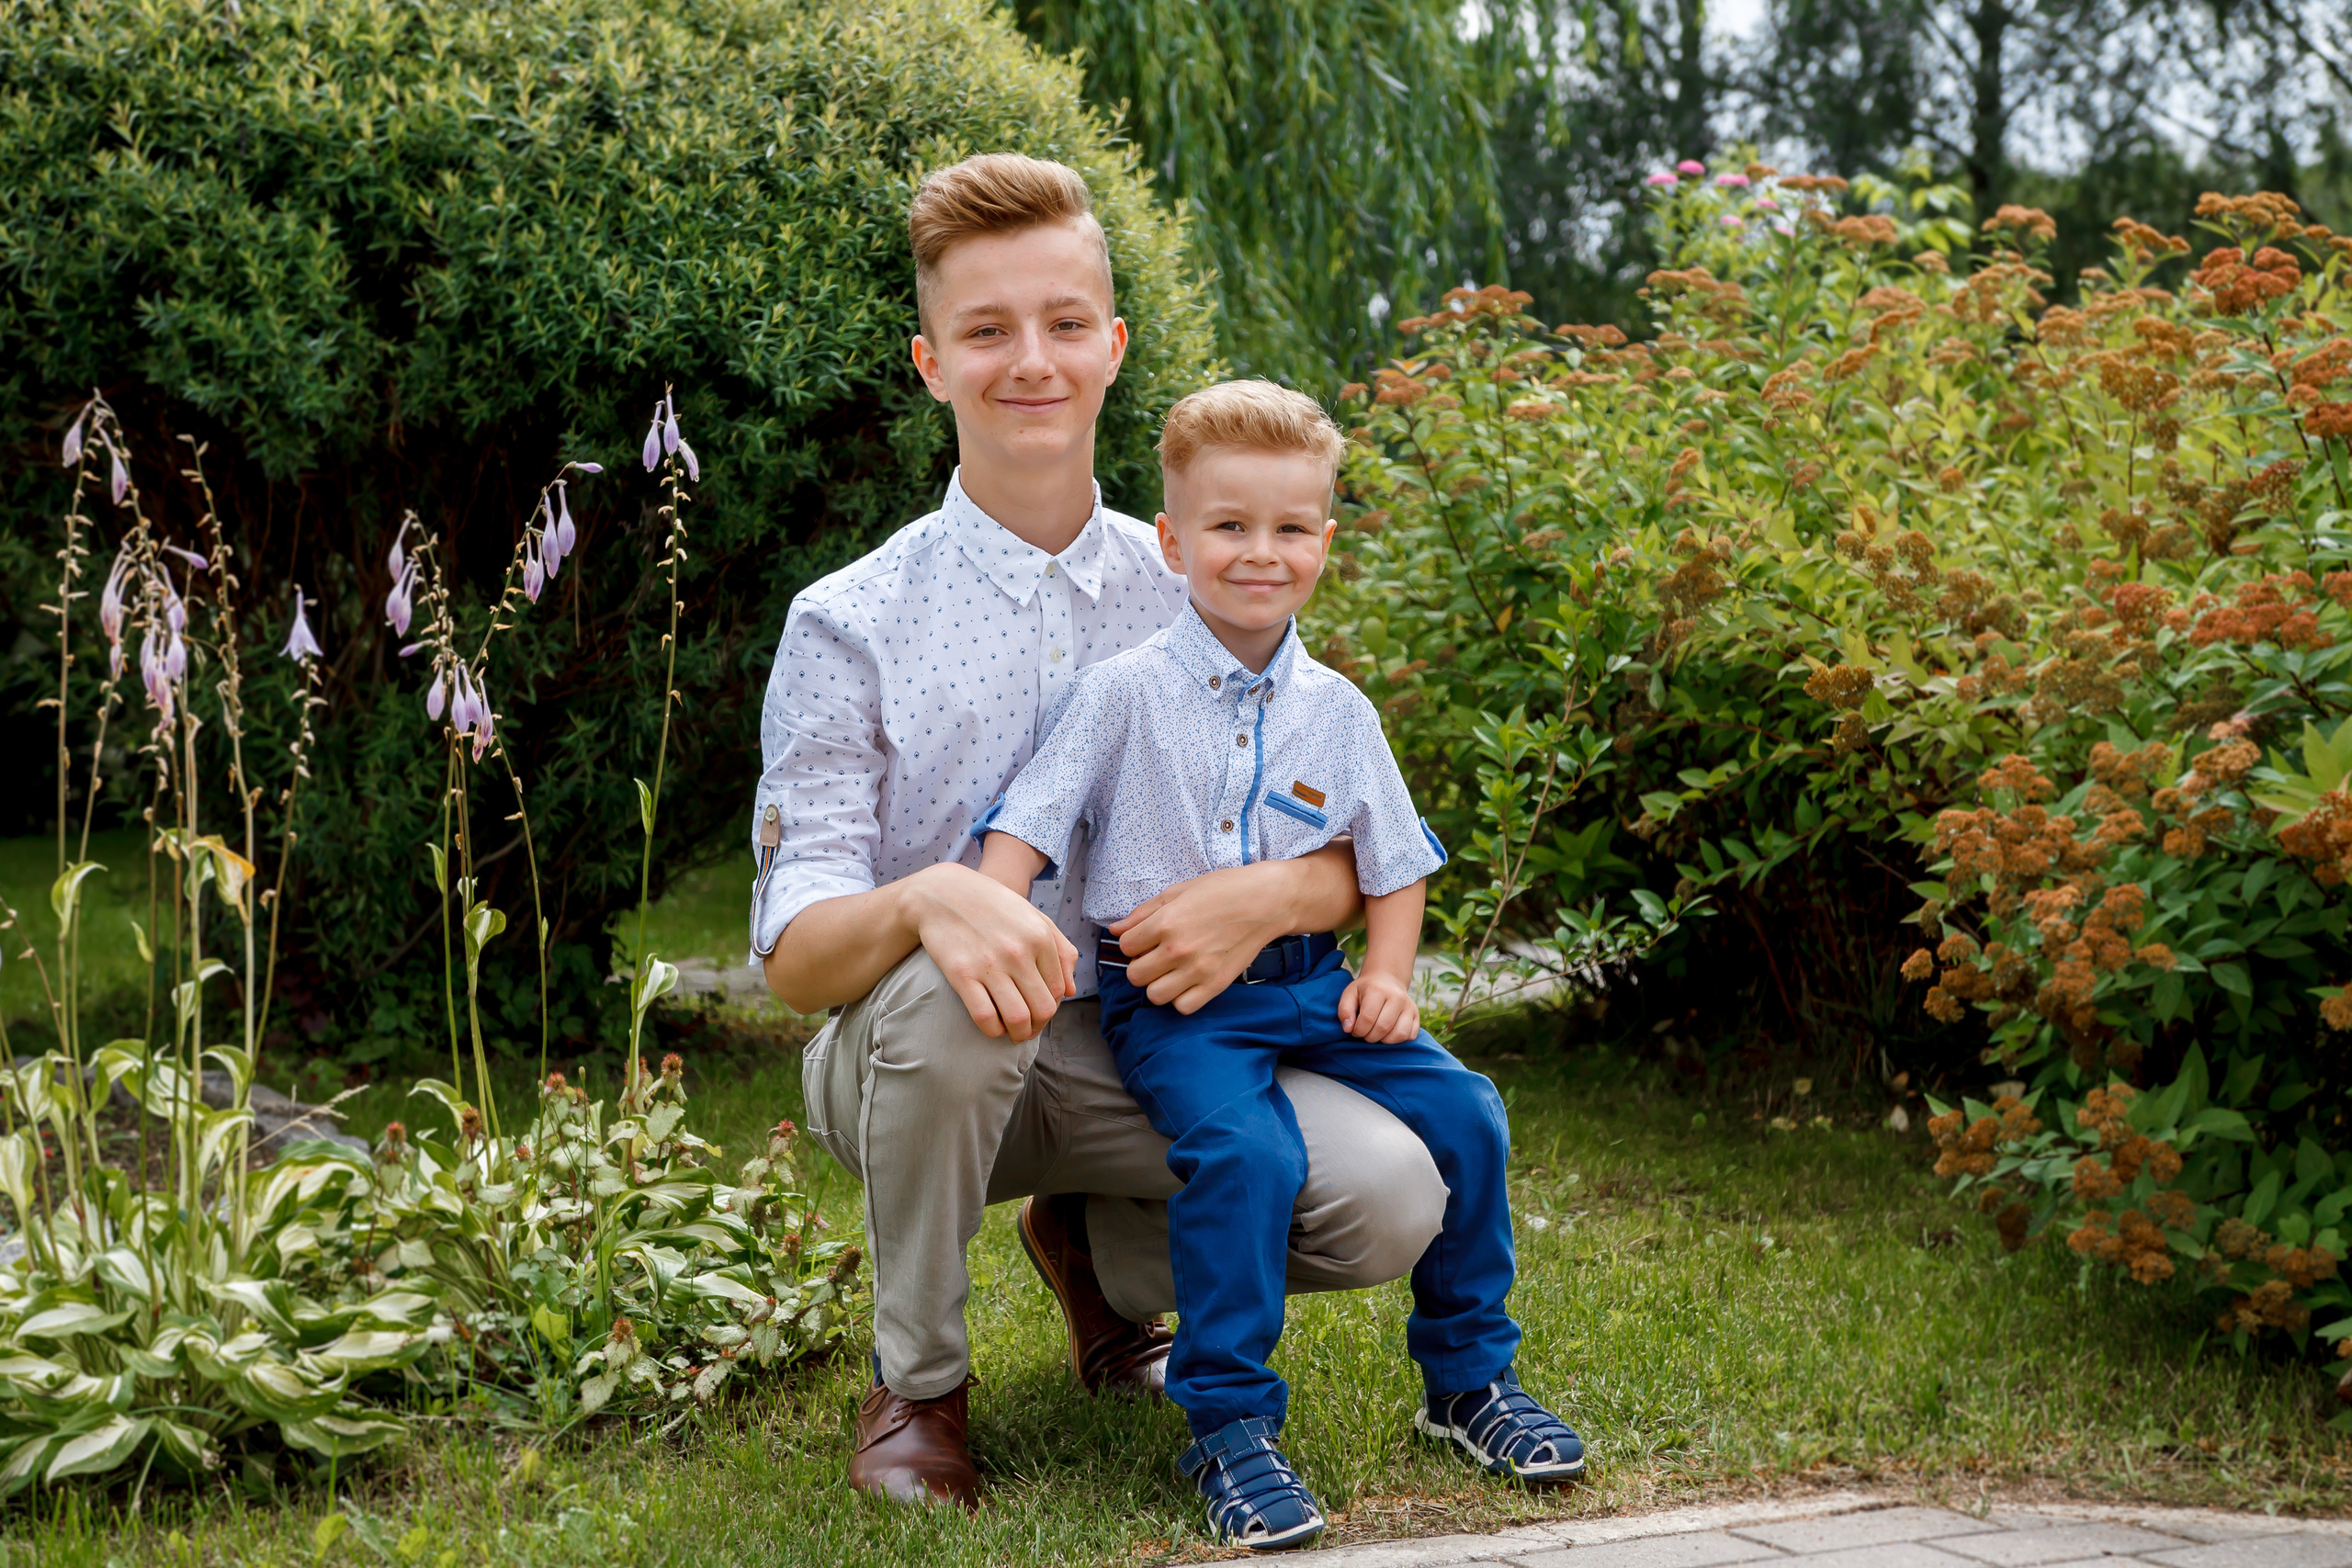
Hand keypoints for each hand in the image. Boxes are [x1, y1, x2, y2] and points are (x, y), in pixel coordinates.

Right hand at [903, 863, 1076, 1042]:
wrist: (942, 892)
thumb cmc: (991, 906)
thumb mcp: (1032, 915)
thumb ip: (1060, 949)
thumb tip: (1069, 991)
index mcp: (1039, 937)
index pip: (1057, 991)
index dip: (1050, 1008)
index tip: (1038, 1011)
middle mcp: (1018, 951)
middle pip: (1042, 1009)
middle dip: (1037, 1026)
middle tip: (1027, 1028)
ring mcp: (990, 964)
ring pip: (1017, 1018)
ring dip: (1018, 1034)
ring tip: (1012, 1033)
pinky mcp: (961, 974)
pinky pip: (985, 1017)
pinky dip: (992, 1030)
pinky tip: (992, 1026)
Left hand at [1106, 865, 1289, 1013]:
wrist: (1265, 902)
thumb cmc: (1222, 890)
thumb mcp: (1178, 891)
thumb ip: (1143, 913)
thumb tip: (1116, 930)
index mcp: (1165, 922)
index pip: (1126, 947)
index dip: (1133, 943)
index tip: (1145, 939)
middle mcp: (1178, 949)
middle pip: (1135, 975)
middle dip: (1141, 965)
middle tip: (1156, 956)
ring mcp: (1197, 970)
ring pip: (1155, 995)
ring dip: (1158, 984)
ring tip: (1171, 971)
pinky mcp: (1216, 985)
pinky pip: (1183, 1007)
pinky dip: (1181, 998)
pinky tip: (1188, 982)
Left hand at [1338, 970, 1419, 1042]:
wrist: (1387, 979)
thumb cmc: (1365, 990)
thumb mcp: (1350, 994)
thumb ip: (1345, 1010)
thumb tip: (1348, 1029)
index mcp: (1378, 990)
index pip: (1368, 1018)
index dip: (1358, 1030)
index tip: (1355, 1030)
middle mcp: (1397, 997)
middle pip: (1383, 1028)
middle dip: (1370, 1037)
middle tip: (1365, 1033)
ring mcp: (1409, 1006)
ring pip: (1399, 1034)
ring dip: (1385, 1041)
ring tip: (1377, 1034)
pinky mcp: (1417, 1015)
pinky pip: (1410, 1036)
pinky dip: (1398, 1040)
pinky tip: (1389, 1033)